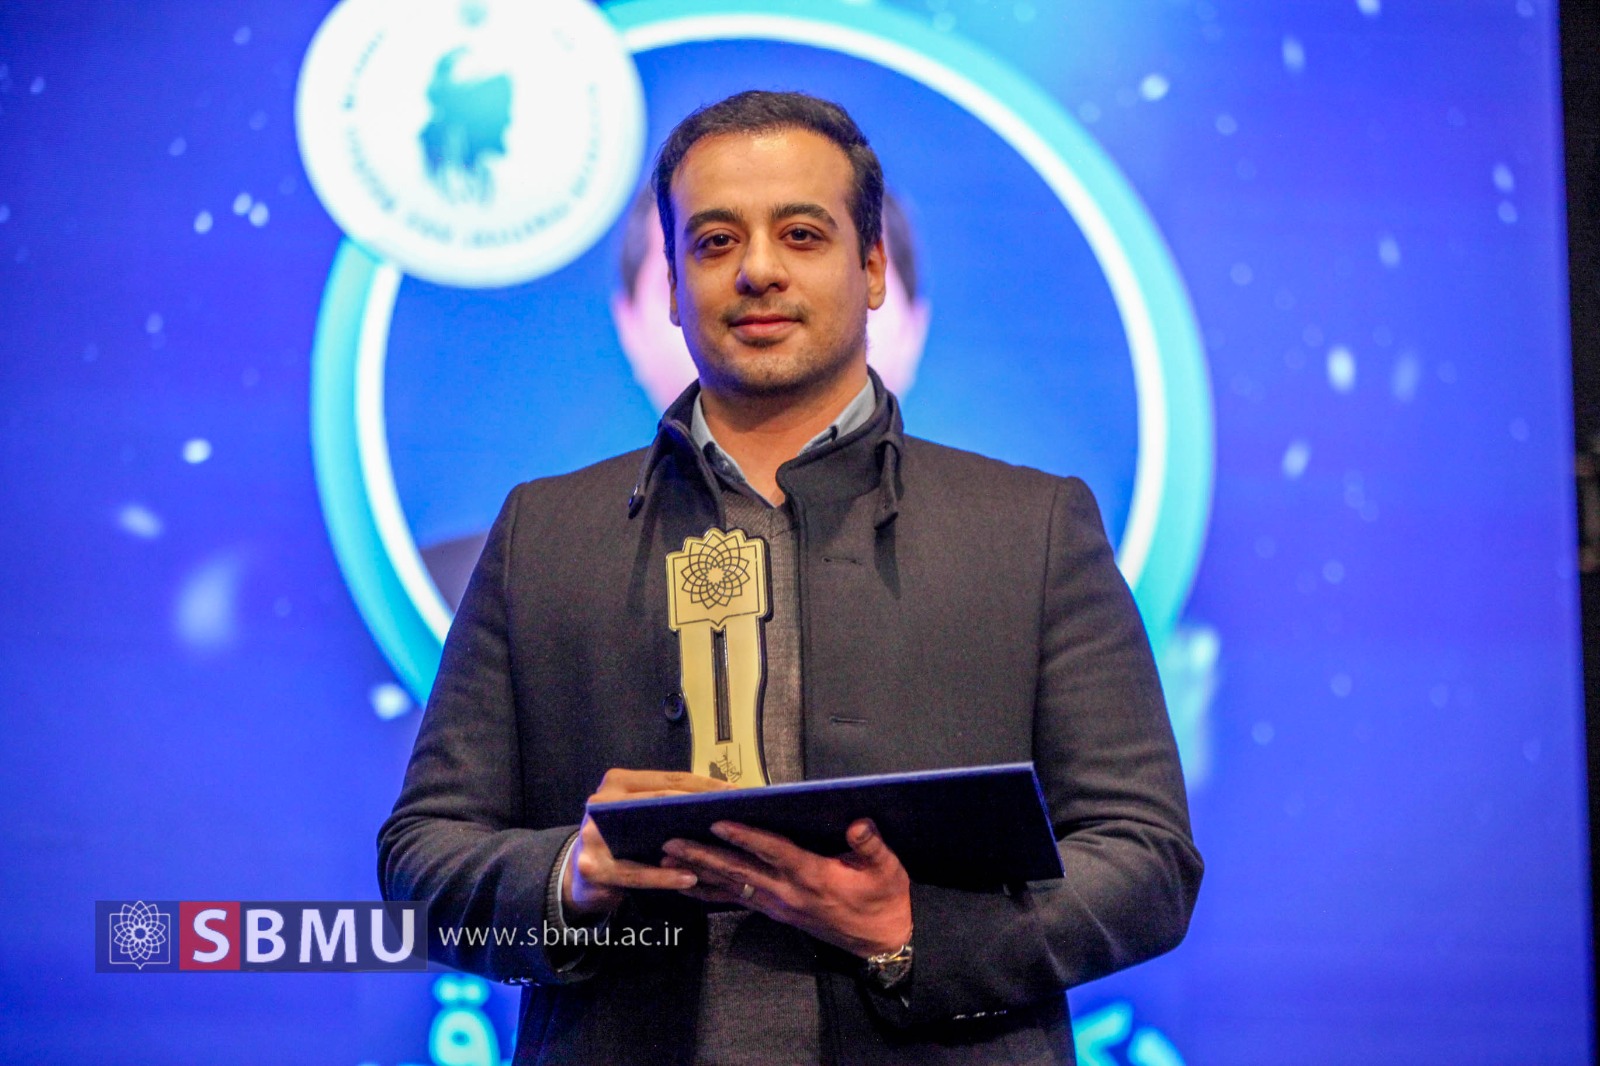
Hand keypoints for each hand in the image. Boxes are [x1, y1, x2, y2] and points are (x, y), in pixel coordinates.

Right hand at [564, 769, 733, 917]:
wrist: (580, 874)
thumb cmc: (621, 840)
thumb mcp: (637, 816)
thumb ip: (666, 805)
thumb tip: (722, 799)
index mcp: (618, 782)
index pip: (670, 778)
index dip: (707, 784)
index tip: (740, 792)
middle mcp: (601, 801)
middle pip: (660, 800)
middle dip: (702, 807)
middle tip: (737, 815)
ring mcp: (593, 835)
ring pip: (647, 835)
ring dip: (686, 842)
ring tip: (717, 847)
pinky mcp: (594, 867)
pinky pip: (636, 873)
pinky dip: (665, 877)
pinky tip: (690, 878)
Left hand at [661, 818, 911, 957]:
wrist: (881, 941)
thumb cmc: (884, 899)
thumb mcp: (888, 870)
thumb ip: (871, 846)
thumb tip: (858, 822)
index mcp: (814, 876)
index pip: (774, 852)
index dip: (746, 837)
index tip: (718, 823)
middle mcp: (789, 892)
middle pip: (739, 871)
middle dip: (703, 856)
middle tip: (671, 843)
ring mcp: (779, 905)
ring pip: (732, 887)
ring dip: (698, 873)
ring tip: (666, 861)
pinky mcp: (776, 912)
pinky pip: (736, 900)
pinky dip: (709, 892)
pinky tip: (687, 885)